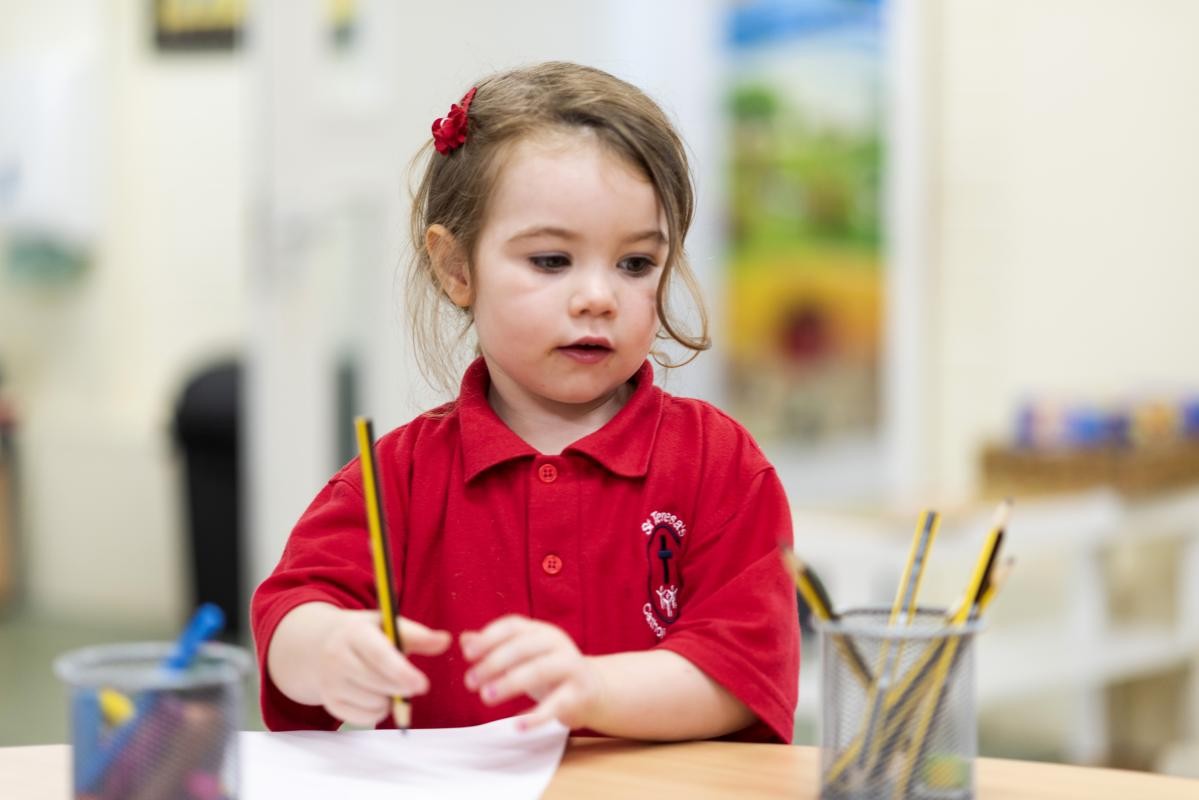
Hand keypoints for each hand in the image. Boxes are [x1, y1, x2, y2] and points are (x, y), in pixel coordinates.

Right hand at [314, 610, 450, 725]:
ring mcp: (329, 682)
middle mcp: (336, 657)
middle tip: (415, 684)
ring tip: (388, 685)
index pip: (379, 656)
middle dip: (401, 688)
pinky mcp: (329, 703)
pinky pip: (363, 718)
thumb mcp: (386, 624)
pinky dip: (377, 712)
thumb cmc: (363, 633)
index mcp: (354, 632)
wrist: (316, 645)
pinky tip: (377, 697)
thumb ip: (417, 634)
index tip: (423, 685)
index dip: (403, 673)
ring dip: (390, 699)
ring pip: (372, 703)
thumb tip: (445, 641)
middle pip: (376, 683)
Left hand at [460, 615, 601, 730]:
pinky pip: (557, 703)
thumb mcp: (523, 657)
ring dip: (510, 682)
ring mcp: (571, 667)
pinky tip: (517, 725)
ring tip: (486, 697)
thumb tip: (464, 640)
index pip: (512, 626)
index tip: (467, 654)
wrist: (594, 690)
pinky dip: (537, 716)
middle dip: (493, 663)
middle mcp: (557, 644)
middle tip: (470, 682)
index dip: (489, 638)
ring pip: (539, 670)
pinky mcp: (579, 694)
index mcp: (540, 631)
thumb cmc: (550, 671)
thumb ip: (495, 648)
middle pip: (523, 646)